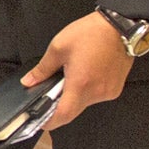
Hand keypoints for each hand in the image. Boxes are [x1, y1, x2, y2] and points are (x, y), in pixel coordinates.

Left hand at [21, 10, 135, 130]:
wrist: (119, 26)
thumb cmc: (91, 33)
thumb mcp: (59, 47)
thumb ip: (43, 69)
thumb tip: (29, 81)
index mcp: (80, 84)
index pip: (63, 115)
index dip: (49, 121)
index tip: (40, 120)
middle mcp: (96, 92)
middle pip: (73, 111)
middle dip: (59, 106)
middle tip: (51, 93)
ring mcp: (108, 92)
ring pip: (84, 104)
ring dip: (73, 96)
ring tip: (71, 77)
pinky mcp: (115, 89)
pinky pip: (96, 97)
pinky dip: (86, 91)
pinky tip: (84, 76)